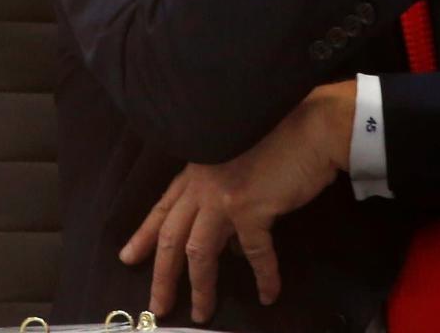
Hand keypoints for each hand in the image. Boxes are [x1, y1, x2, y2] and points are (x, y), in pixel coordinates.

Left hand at [120, 81, 355, 322]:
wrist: (312, 126)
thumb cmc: (281, 138)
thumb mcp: (238, 163)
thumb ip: (225, 196)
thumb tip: (229, 244)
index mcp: (197, 170)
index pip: (163, 207)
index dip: (143, 235)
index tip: (127, 257)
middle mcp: (203, 185)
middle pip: (171, 237)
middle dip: (162, 276)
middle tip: (158, 306)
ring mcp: (224, 197)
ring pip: (200, 253)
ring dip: (201, 288)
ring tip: (203, 314)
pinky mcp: (251, 209)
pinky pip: (253, 253)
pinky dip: (264, 276)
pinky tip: (269, 294)